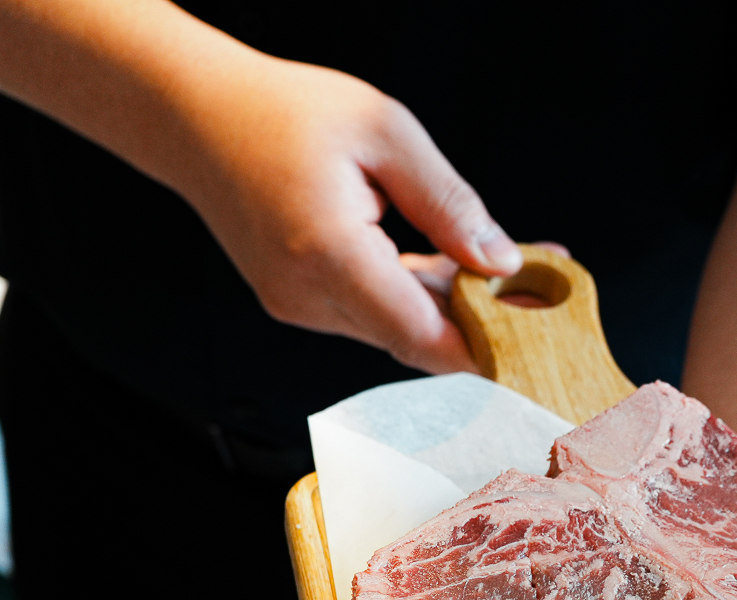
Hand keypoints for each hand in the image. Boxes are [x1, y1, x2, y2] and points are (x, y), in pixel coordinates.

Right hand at [169, 57, 523, 372]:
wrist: (194, 116)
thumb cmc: (282, 111)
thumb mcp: (385, 132)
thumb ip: (449, 203)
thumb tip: (500, 261)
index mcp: (329, 256)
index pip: (422, 335)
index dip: (484, 352)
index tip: (534, 352)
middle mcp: (308, 297)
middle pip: (417, 337)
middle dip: (481, 324)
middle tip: (543, 298)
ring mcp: (299, 306)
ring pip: (396, 327)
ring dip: (451, 307)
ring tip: (507, 272)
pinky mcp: (298, 302)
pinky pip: (372, 311)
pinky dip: (415, 295)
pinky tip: (456, 269)